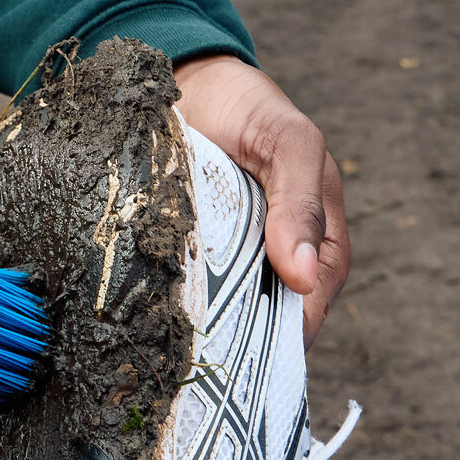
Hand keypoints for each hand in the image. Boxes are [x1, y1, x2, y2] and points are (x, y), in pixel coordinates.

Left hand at [172, 55, 349, 345]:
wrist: (188, 81)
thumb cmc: (251, 108)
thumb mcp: (287, 143)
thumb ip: (297, 202)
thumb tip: (303, 276)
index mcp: (313, 238)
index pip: (309, 305)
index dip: (287, 338)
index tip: (253, 366)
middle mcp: (270, 257)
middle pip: (261, 319)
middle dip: (237, 347)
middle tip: (202, 378)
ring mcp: (227, 259)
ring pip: (219, 311)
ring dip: (199, 333)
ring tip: (171, 360)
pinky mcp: (185, 253)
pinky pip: (182, 289)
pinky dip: (169, 305)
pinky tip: (146, 325)